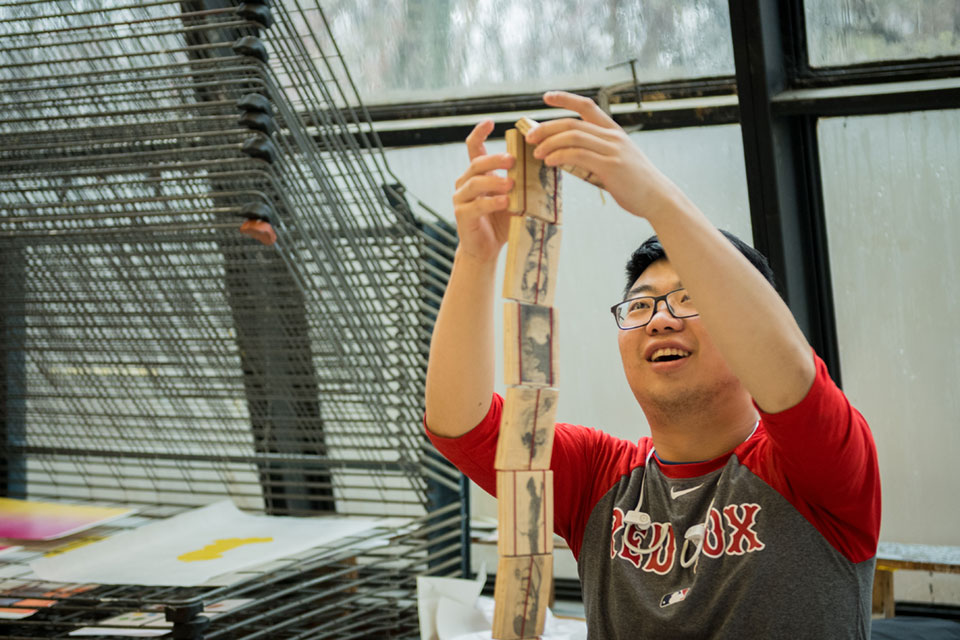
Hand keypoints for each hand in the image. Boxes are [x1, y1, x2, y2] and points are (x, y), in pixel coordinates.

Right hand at [452, 120, 515, 263]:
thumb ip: (523, 183)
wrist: (485, 248)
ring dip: (495, 182)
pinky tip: (505, 202)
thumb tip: (550, 166)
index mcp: (476, 174)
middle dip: (495, 159)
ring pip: (475, 183)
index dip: (479, 133)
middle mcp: (465, 183)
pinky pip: (476, 205)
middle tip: (513, 160)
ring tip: (511, 185)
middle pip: (477, 164)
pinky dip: (491, 203)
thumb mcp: (515, 198)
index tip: (490, 121)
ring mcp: (461, 199)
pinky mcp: (462, 215)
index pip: (473, 148)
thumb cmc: (501, 221)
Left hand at [525, 91, 679, 220]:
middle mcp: (613, 136)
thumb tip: (568, 156)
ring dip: (550, 143)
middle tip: (530, 137)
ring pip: (573, 137)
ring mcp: (612, 150)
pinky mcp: (610, 166)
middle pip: (572, 123)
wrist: (658, 197)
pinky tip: (549, 161)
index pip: (587, 106)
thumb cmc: (635, 183)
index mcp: (613, 132)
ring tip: (537, 153)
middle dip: (547, 127)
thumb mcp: (617, 160)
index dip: (565, 99)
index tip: (546, 97)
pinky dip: (559, 156)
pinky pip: (578, 155)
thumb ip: (597, 153)